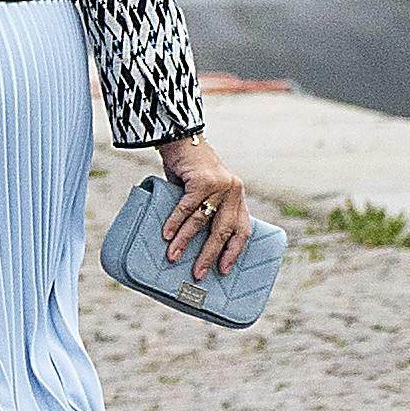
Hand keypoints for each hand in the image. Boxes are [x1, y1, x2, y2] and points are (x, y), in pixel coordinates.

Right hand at [157, 128, 257, 274]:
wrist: (181, 137)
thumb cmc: (189, 169)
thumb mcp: (205, 191)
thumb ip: (206, 210)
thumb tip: (193, 244)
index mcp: (238, 196)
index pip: (243, 229)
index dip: (234, 251)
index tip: (224, 270)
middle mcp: (234, 191)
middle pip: (223, 230)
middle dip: (210, 254)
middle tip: (198, 273)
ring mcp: (220, 185)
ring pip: (202, 221)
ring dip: (186, 241)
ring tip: (174, 256)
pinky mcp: (203, 180)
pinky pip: (187, 207)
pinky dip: (175, 222)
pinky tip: (167, 235)